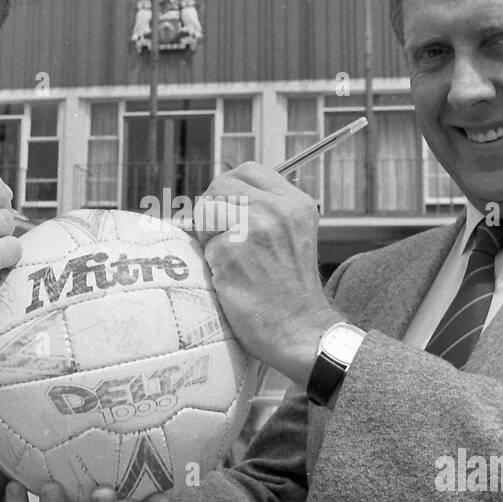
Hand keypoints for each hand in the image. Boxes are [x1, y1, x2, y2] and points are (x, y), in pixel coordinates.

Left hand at [194, 162, 340, 384]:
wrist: (299, 330)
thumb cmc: (288, 290)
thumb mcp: (293, 236)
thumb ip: (266, 211)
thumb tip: (219, 197)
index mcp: (297, 203)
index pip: (248, 171)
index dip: (229, 189)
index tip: (229, 214)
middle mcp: (279, 209)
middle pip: (221, 185)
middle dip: (213, 211)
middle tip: (226, 242)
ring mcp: (256, 228)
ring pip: (206, 208)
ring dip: (208, 233)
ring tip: (229, 259)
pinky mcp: (233, 251)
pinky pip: (203, 242)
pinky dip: (209, 260)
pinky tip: (230, 278)